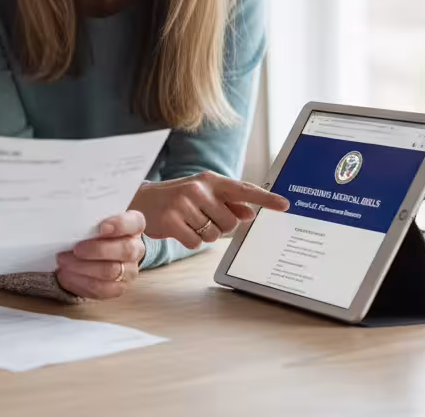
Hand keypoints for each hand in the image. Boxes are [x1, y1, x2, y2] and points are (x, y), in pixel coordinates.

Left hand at [55, 210, 146, 299]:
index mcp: (134, 226)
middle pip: (125, 250)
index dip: (120, 225)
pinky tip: (66, 275)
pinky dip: (81, 282)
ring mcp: (130, 270)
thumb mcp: (95, 221)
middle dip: (97, 250)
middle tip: (75, 249)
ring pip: (111, 272)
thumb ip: (90, 220)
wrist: (100, 253)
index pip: (135, 223)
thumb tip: (69, 219)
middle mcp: (136, 248)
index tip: (102, 227)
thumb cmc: (95, 232)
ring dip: (84, 268)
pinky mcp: (119, 288)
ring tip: (64, 263)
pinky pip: (102, 289)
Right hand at [130, 171, 288, 249]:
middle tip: (200, 218)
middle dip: (219, 226)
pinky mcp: (171, 221)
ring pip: (213, 234)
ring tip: (187, 222)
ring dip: (203, 234)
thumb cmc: (176, 199)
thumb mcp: (201, 195)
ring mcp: (184, 204)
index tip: (285, 204)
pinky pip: (196, 243)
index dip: (266, 198)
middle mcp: (198, 189)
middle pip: (230, 222)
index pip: (243, 189)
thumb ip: (227, 203)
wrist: (139, 201)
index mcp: (209, 180)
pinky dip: (190, 241)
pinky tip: (178, 229)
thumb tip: (250, 213)